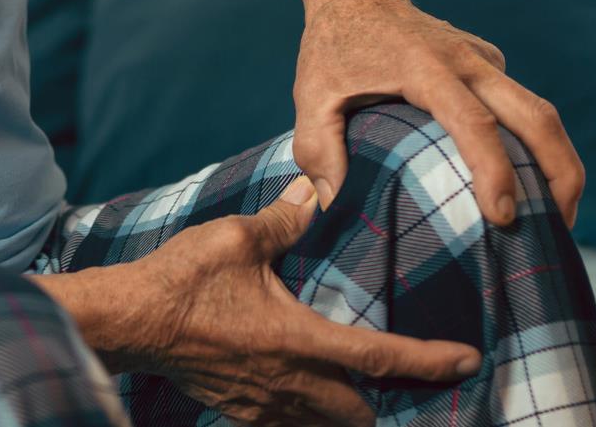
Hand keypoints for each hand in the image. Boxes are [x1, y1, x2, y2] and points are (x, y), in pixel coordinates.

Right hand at [125, 175, 479, 425]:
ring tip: (370, 391)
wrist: (126, 323)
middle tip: (417, 382)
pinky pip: (289, 424)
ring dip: (354, 413)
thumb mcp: (236, 237)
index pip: (379, 359)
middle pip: (362, 413)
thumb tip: (315, 192)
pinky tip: (309, 392)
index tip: (468, 361)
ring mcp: (262, 404)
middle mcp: (288, 383)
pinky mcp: (238, 410)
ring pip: (328, 426)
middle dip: (393, 404)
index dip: (429, 362)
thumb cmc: (181, 279)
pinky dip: (312, 416)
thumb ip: (284, 220)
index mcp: (297, 340)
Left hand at [293, 0, 583, 227]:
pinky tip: (522, 183)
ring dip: (558, 162)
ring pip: (540, 111)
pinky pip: (521, 105)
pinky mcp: (489, 62)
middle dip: (560, 173)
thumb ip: (317, 149)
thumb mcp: (311, 95)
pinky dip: (532, 145)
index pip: (474, 123)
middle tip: (558, 229)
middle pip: (536, 116)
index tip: (502, 217)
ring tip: (555, 218)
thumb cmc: (333, 46)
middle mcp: (468, 60)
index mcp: (426, 67)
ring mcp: (484, 59)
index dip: (494, 171)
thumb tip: (335, 206)